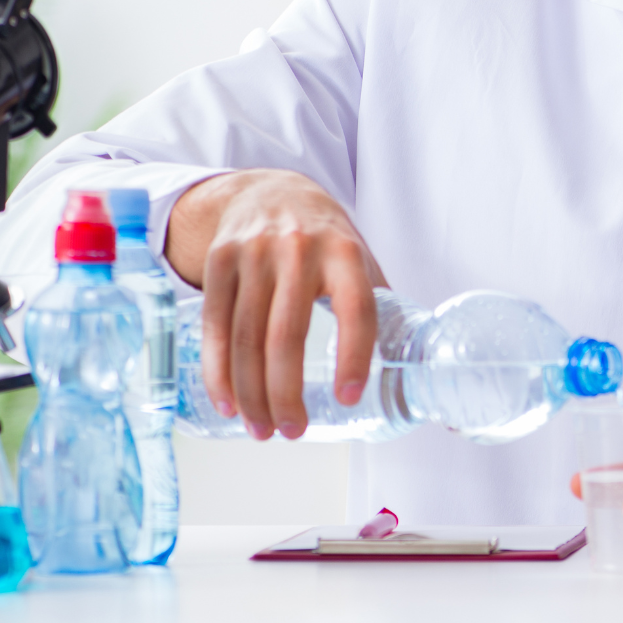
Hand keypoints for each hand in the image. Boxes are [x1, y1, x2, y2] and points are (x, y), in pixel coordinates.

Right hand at [166, 169, 386, 439]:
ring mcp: (253, 255)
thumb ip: (377, 304)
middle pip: (287, 335)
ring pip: (246, 338)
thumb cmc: (323, 237)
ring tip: (263, 430)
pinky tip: (228, 402)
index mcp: (345, 253)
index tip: (350, 397)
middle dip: (286, 393)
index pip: (356, 308)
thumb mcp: (359, 257)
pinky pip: (215, 326)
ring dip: (251, 393)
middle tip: (293, 432)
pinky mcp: (220, 262)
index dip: (355, 355)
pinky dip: (217, 371)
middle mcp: (298, 251)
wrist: (268, 190)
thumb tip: (408, 361)